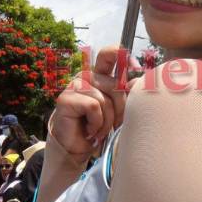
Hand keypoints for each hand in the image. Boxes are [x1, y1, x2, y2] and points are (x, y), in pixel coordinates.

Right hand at [51, 45, 127, 160]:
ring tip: (100, 129)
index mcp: (102, 75)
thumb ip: (127, 93)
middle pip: (116, 85)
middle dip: (121, 109)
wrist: (78, 147)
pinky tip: (90, 130)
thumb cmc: (100, 126)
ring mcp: (75, 85)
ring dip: (107, 121)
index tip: (134, 65)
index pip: (110, 54)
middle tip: (114, 124)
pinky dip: (96, 123)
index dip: (123, 55)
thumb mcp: (119, 109)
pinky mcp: (66, 98)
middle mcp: (88, 76)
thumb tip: (135, 82)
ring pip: (105, 99)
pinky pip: (94, 107)